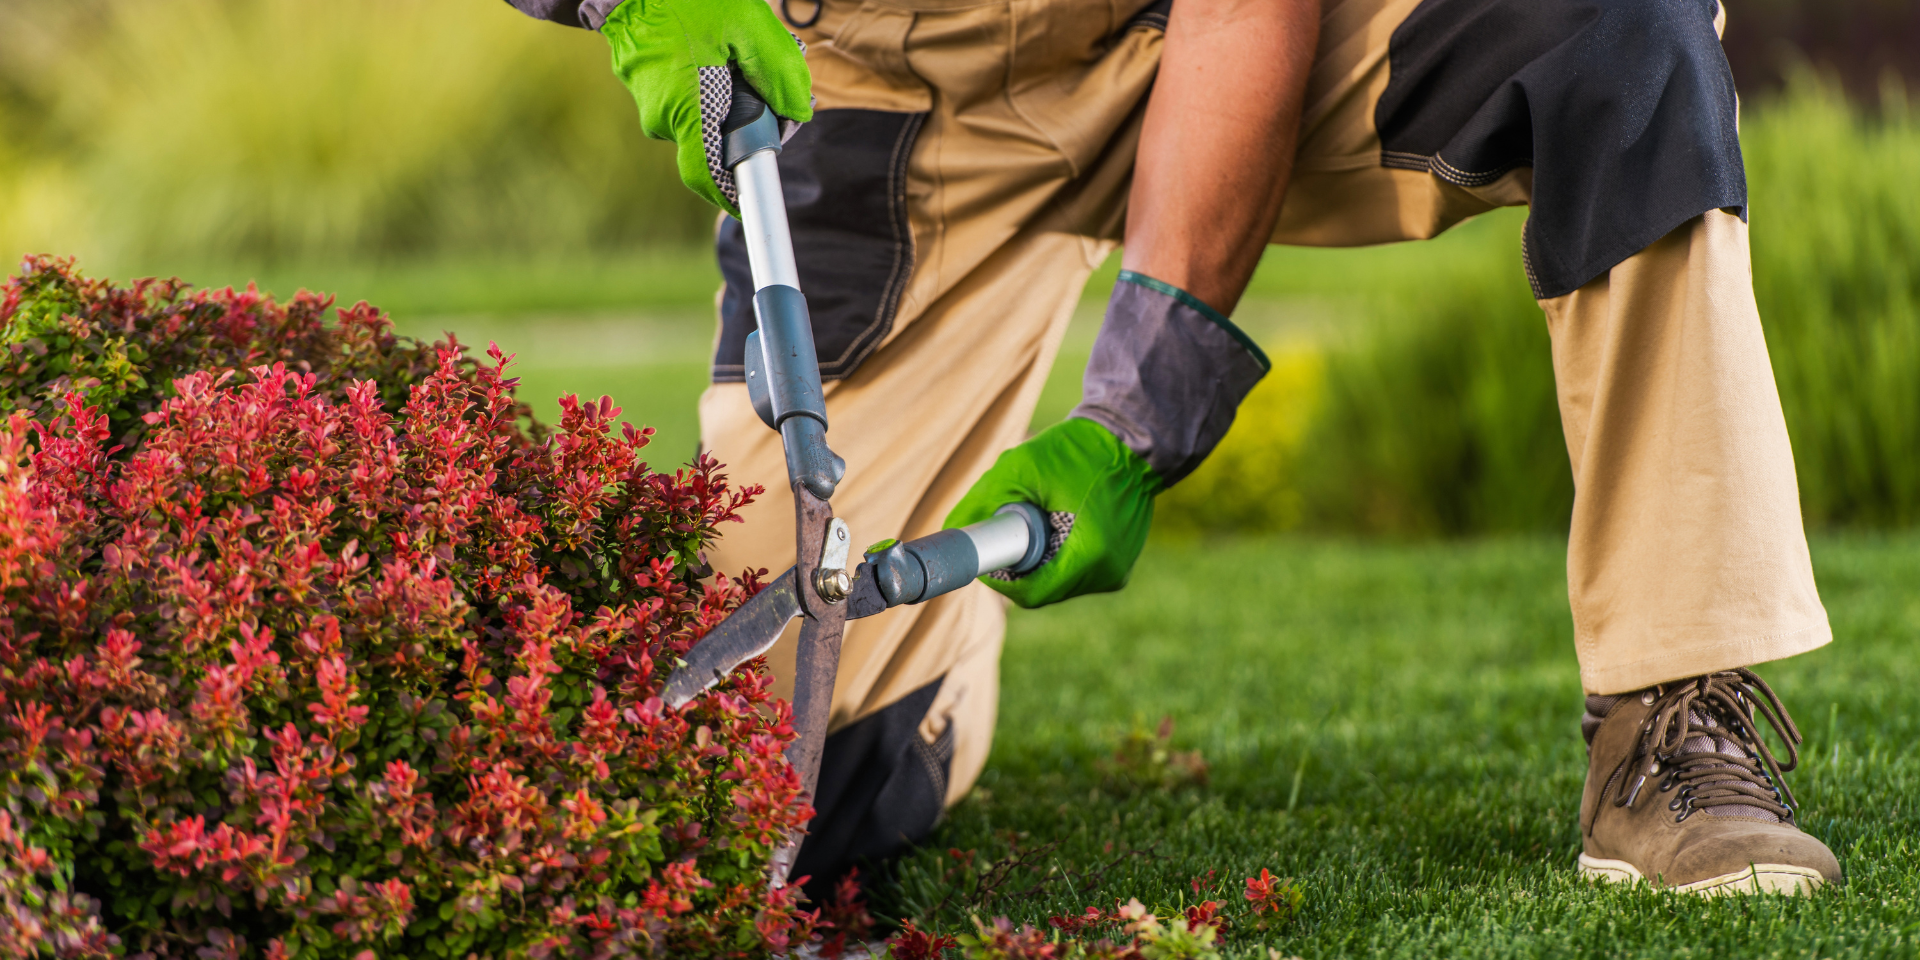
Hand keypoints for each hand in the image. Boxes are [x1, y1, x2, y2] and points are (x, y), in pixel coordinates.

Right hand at [601, 0, 813, 215]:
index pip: (707, 177)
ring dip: (725, 101)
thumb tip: (797, 114)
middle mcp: (662, 116)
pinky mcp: (644, 87)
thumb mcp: (748, 24)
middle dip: (744, 126)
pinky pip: (684, 100)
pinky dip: (705, 86)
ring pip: (700, 118)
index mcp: (687, 110)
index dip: (732, 197)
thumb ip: (779, 72)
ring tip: (735, 57)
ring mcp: (649, 102)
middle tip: (762, 89)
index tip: (753, 203)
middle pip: (714, 145)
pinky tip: (712, 52)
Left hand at [944, 418, 1161, 608]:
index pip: (1029, 593)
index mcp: (1090, 556)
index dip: (999, 578)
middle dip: (1018, 566)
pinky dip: (1059, 555)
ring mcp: (1117, 572)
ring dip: (1038, 561)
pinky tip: (1060, 522)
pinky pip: (1076, 572)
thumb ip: (981, 500)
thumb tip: (950, 531)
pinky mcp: (1119, 565)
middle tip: (1007, 531)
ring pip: (1058, 583)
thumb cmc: (1080, 450)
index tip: (987, 553)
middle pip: (1043, 590)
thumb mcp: (1021, 467)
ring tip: (1040, 519)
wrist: (1133, 440)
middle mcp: (1108, 573)